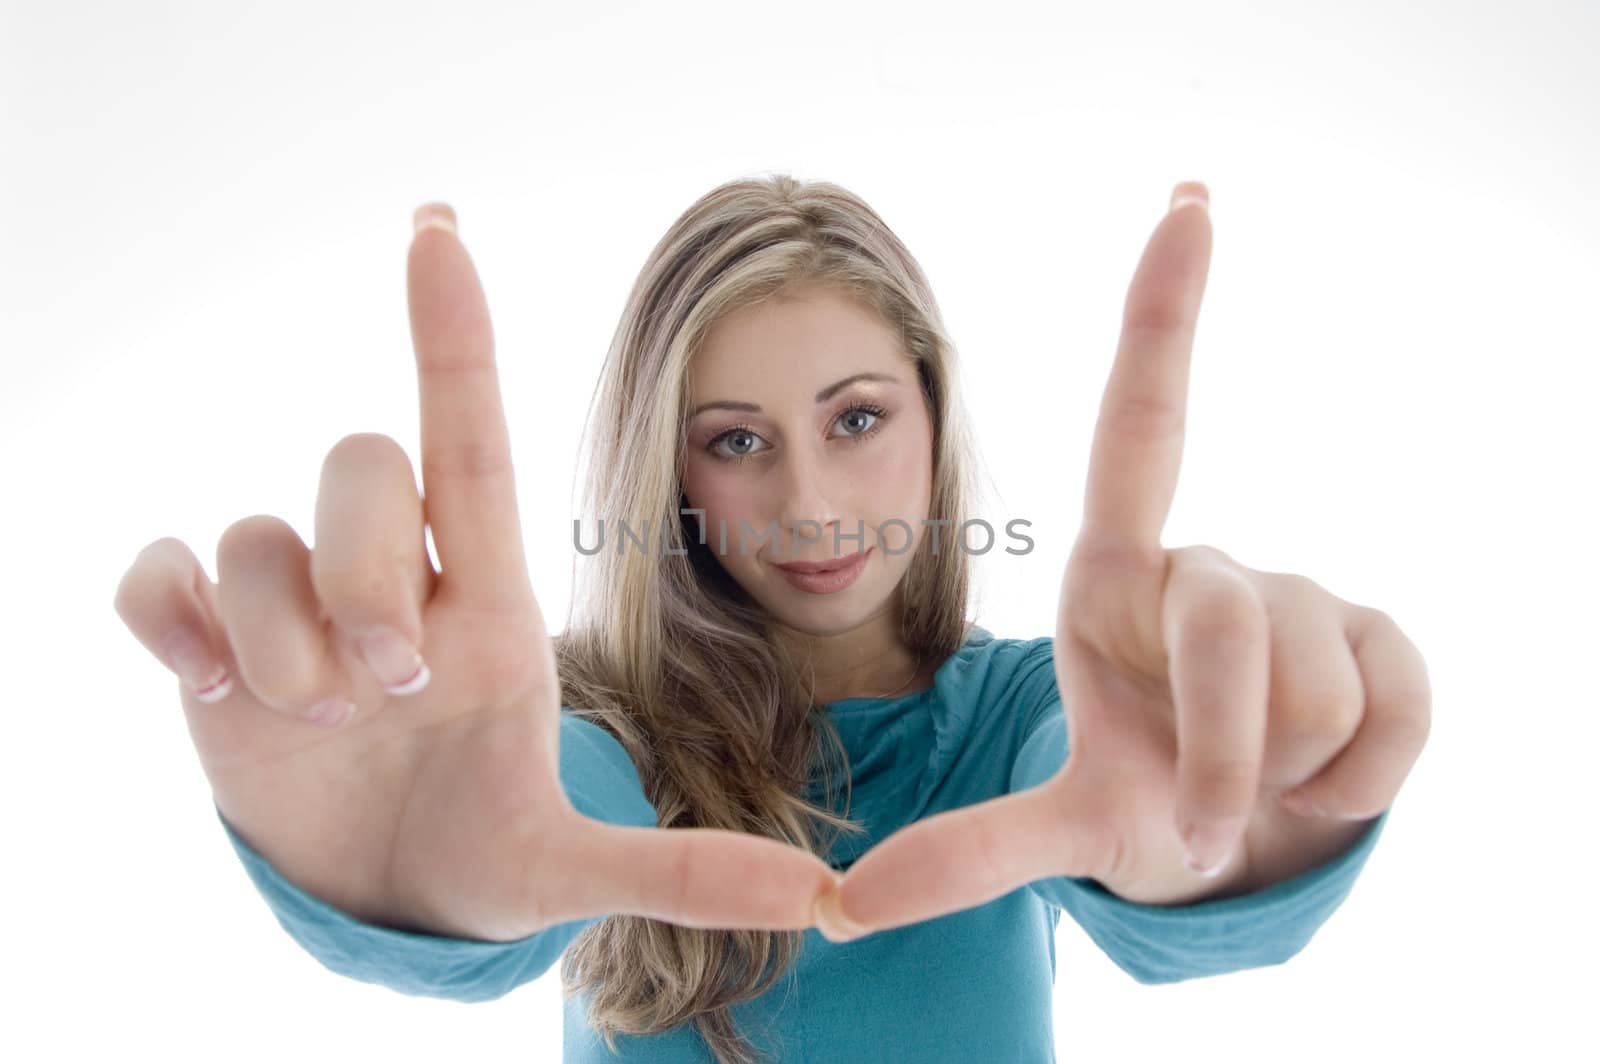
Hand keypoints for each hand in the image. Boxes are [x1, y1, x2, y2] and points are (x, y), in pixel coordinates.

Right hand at [114, 204, 838, 942]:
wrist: (382, 898)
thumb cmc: (481, 844)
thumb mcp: (570, 868)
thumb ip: (683, 872)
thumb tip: (820, 898)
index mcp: (486, 599)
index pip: (467, 432)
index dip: (452, 331)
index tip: (440, 226)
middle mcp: (390, 580)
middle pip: (358, 467)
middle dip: (367, 577)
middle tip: (395, 691)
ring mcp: (290, 607)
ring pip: (257, 536)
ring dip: (284, 646)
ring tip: (328, 724)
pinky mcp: (205, 643)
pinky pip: (161, 574)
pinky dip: (173, 621)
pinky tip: (211, 682)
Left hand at [814, 183, 1430, 939]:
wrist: (1244, 846)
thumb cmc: (1142, 795)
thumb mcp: (1057, 820)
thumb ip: (960, 856)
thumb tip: (839, 910)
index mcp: (1116, 580)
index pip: (1140, 425)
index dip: (1161, 313)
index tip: (1188, 198)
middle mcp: (1208, 569)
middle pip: (1226, 626)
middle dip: (1219, 755)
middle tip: (1204, 814)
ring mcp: (1307, 599)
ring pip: (1312, 682)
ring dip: (1281, 777)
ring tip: (1257, 784)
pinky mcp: (1391, 643)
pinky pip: (1394, 716)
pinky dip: (1356, 787)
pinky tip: (1326, 783)